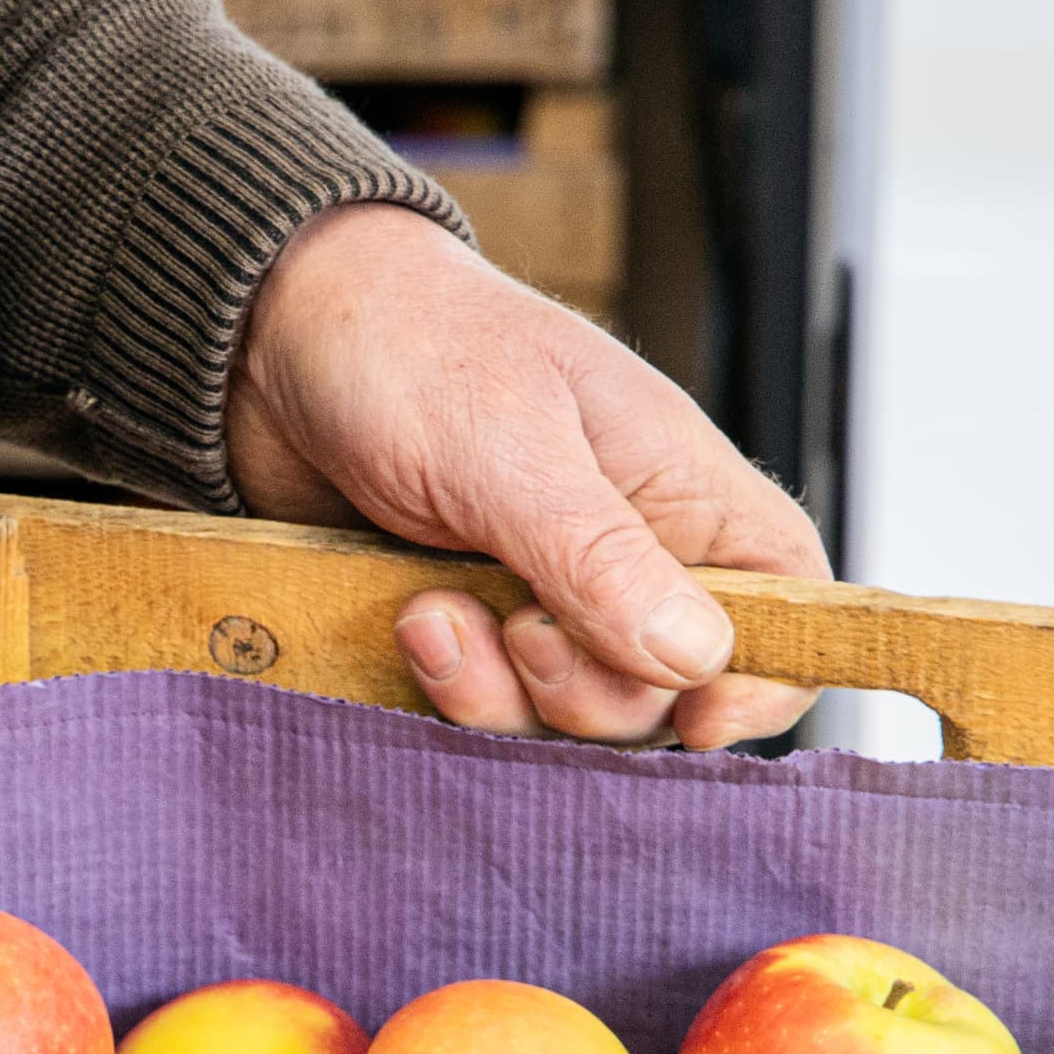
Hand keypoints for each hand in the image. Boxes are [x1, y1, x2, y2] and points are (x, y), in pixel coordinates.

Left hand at [223, 202, 831, 750]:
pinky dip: (443, 686)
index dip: (765, 677)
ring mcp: (540, 596)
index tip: (700, 717)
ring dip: (496, 693)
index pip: (784, 601)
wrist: (268, 336)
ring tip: (431, 612)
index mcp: (680, 490)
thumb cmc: (409, 346)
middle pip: (662, 690)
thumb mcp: (511, 447)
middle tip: (512, 625)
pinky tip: (406, 620)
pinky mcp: (463, 625)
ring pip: (562, 714)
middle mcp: (625, 553)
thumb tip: (697, 656)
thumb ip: (600, 556)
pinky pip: (479, 706)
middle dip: (585, 690)